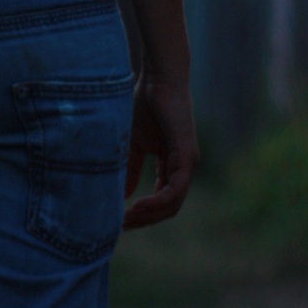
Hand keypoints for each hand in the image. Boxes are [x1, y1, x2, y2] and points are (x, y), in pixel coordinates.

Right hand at [123, 72, 197, 228]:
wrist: (157, 81)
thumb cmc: (144, 106)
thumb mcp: (132, 145)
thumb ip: (130, 170)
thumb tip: (123, 195)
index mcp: (172, 166)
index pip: (162, 200)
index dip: (142, 214)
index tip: (119, 220)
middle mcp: (183, 168)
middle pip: (168, 208)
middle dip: (144, 220)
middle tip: (120, 226)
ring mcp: (188, 164)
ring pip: (173, 204)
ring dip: (149, 216)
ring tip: (126, 219)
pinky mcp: (188, 158)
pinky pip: (175, 191)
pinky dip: (157, 203)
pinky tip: (137, 206)